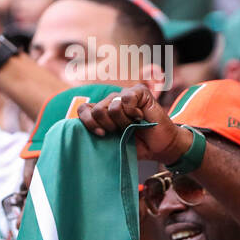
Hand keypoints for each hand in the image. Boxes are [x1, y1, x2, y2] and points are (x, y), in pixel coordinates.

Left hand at [77, 84, 192, 162]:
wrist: (161, 146)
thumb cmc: (138, 145)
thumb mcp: (113, 142)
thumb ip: (98, 133)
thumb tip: (79, 130)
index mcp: (103, 112)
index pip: (84, 109)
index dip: (89, 122)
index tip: (101, 134)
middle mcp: (112, 101)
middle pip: (97, 110)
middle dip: (109, 125)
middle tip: (121, 131)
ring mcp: (125, 95)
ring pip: (112, 106)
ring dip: (124, 121)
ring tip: (133, 125)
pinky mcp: (140, 92)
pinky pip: (127, 98)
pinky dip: (133, 111)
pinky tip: (140, 117)